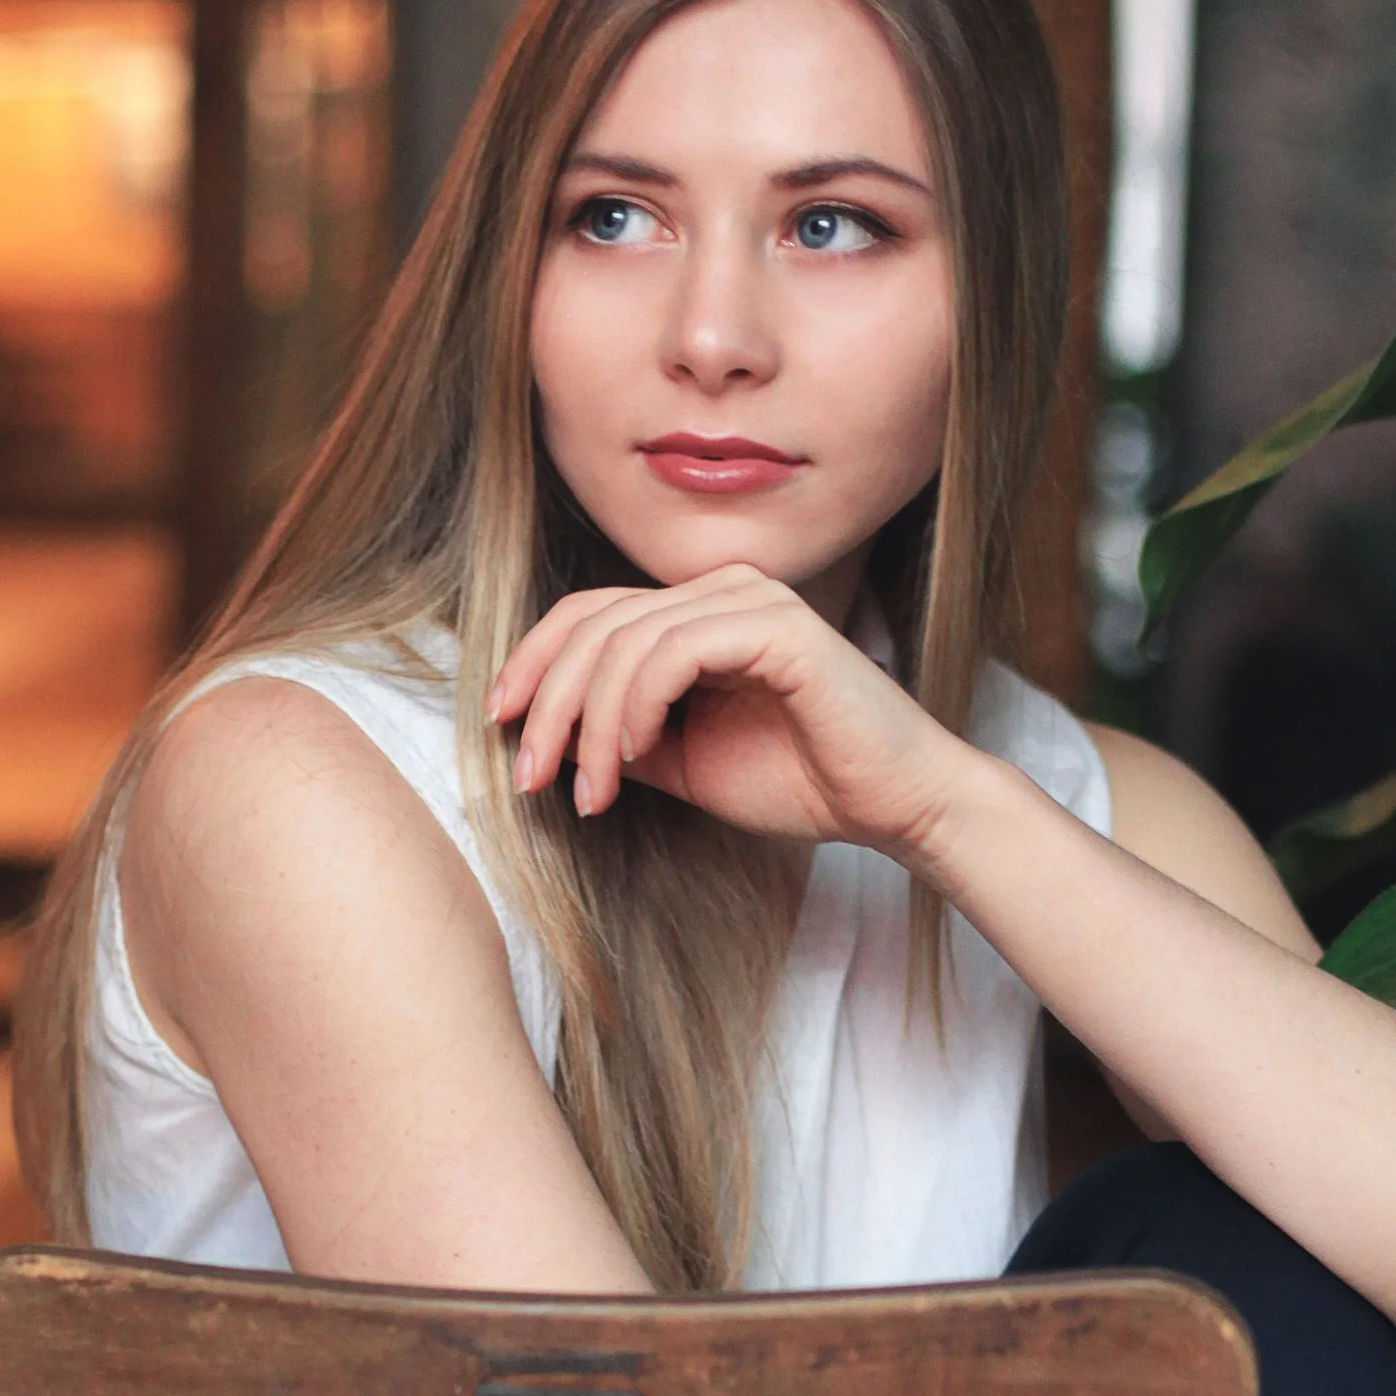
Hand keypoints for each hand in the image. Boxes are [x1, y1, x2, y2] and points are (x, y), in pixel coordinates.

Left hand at [487, 568, 976, 857]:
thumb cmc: (803, 781)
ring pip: (625, 638)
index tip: (501, 727)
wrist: (894, 805)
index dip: (534, 663)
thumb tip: (545, 734)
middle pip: (594, 622)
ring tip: (590, 791)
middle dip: (547, 701)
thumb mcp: (683, 762)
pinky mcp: (777, 626)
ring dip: (590, 722)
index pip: (591, 613)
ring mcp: (750, 600)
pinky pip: (674, 649)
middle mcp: (722, 590)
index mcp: (699, 612)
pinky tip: (633, 754)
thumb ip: (621, 738)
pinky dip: (637, 703)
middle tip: (528, 775)